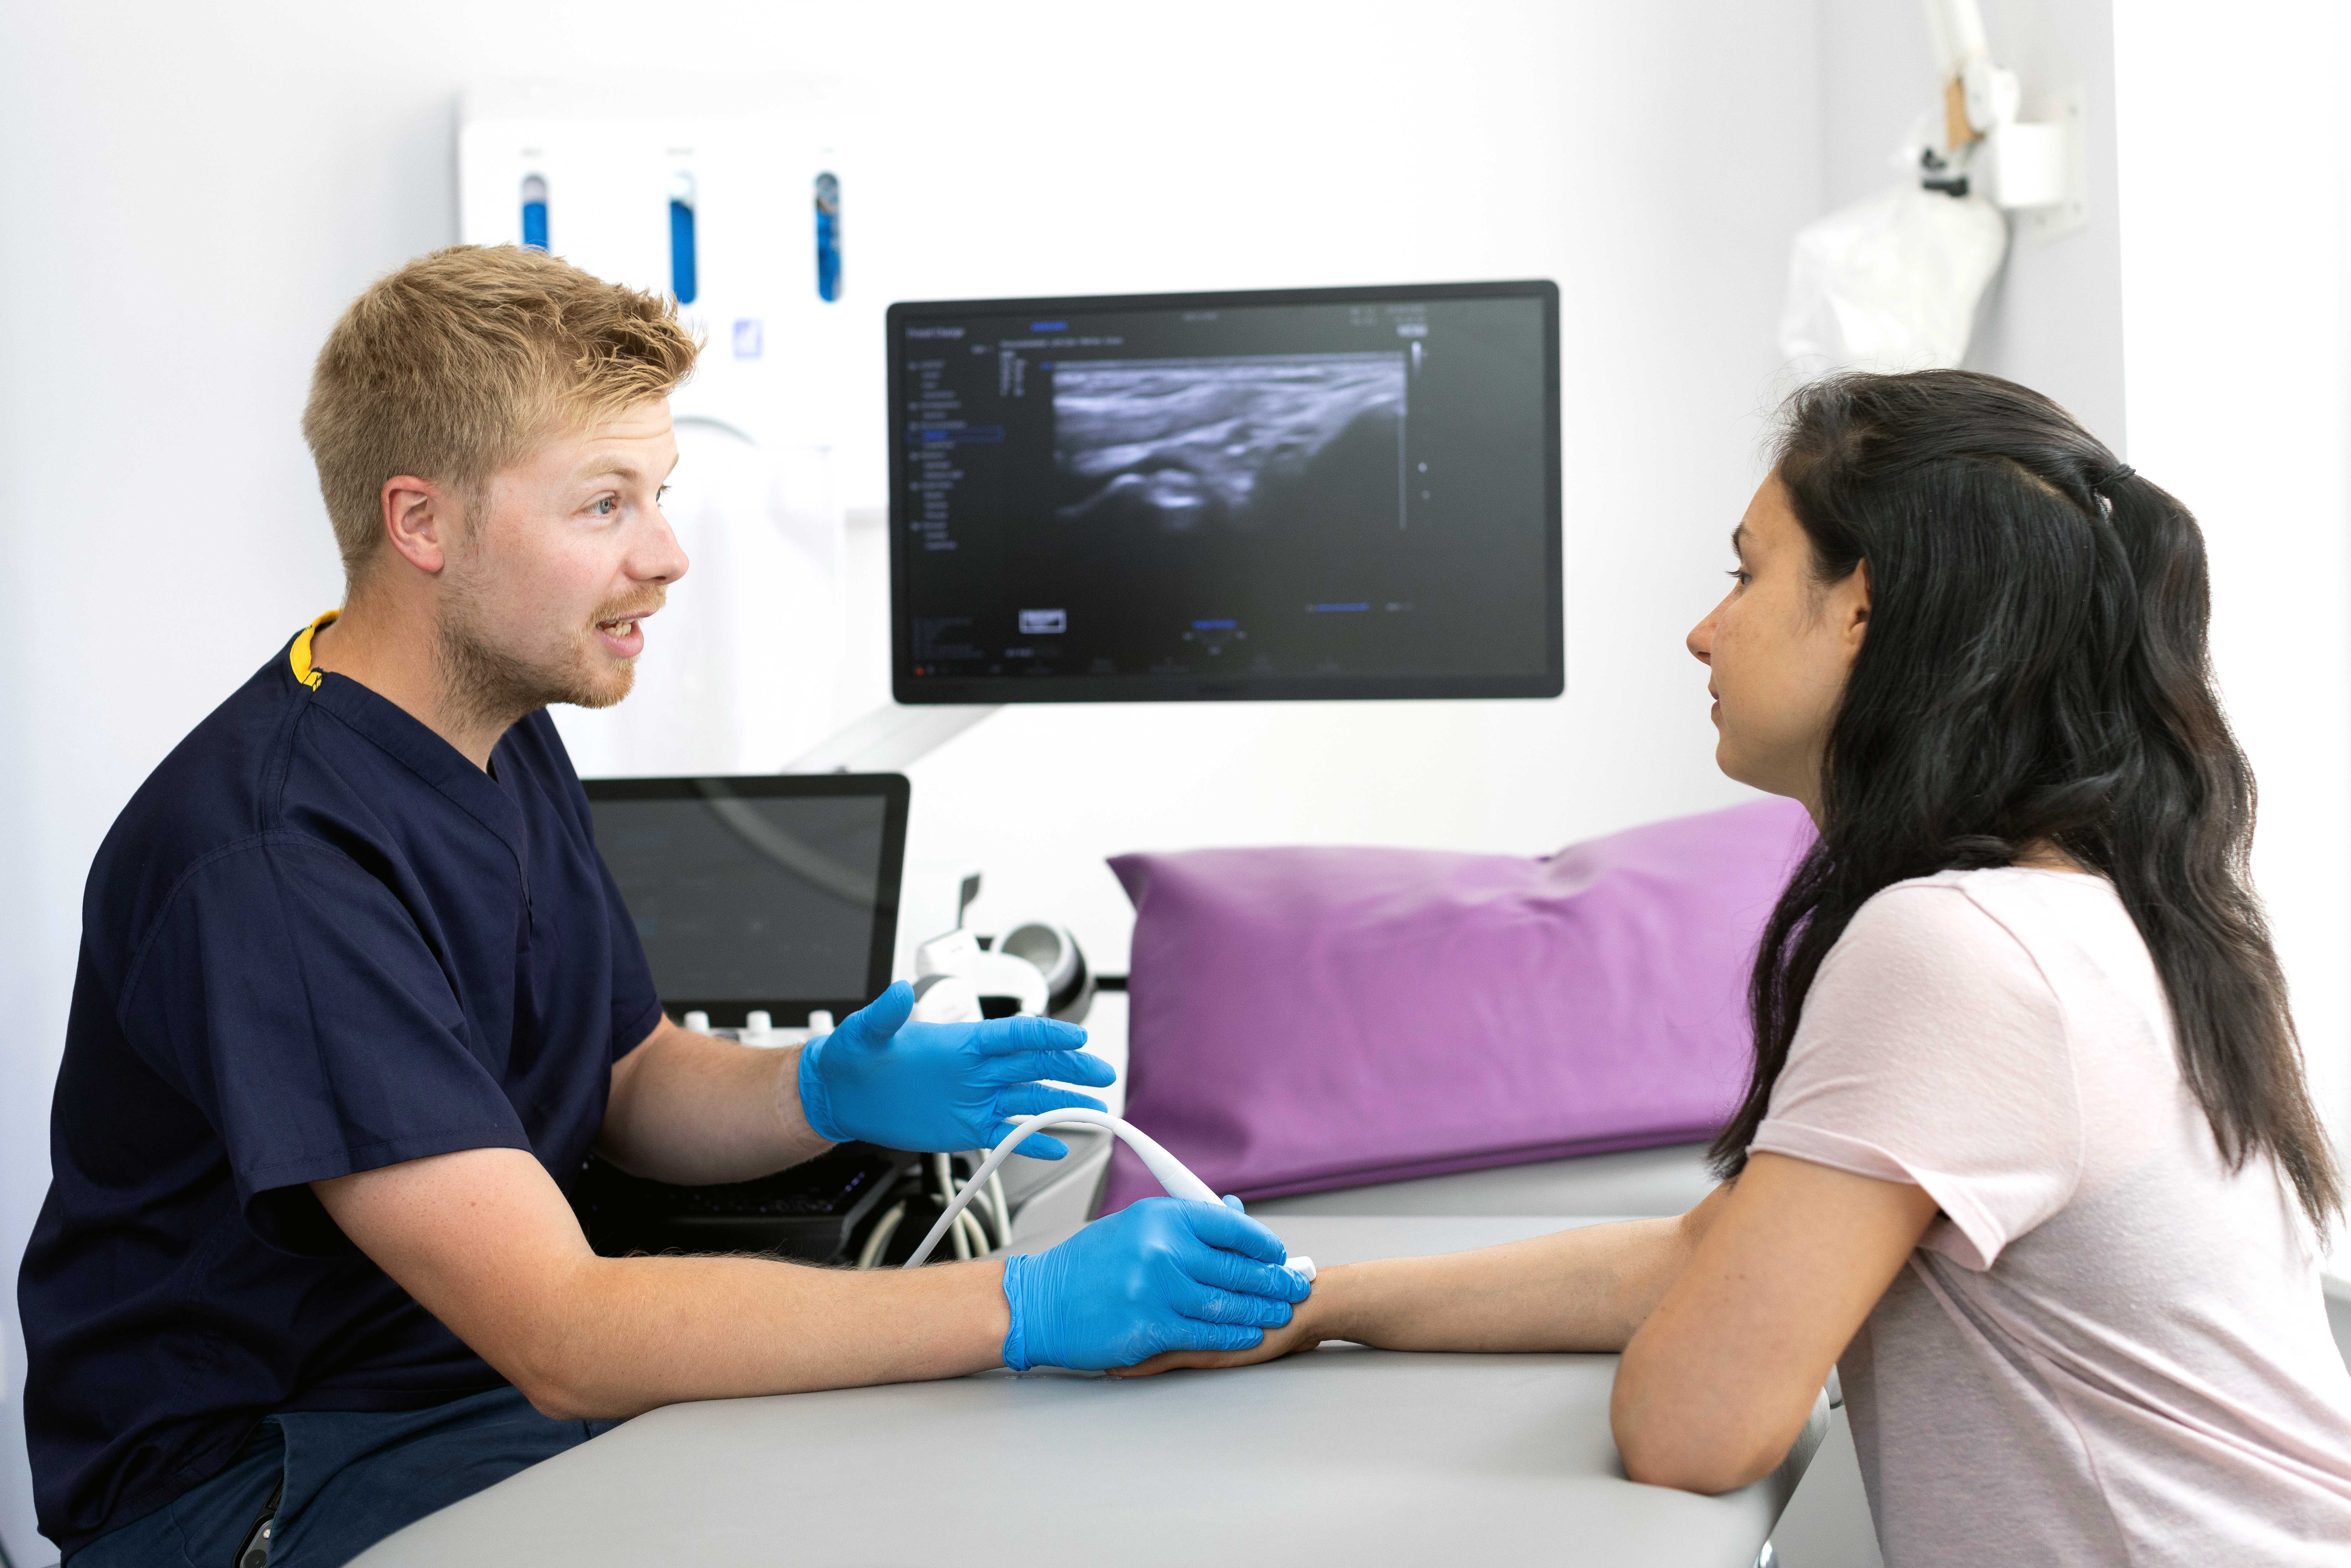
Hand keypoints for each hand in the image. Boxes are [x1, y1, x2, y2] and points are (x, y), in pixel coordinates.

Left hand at [796, 982, 1112, 1157]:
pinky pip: (1006, 1135)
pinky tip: (1056, 1145)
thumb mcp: (863, 1032)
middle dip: (1070, 1068)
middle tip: (1102, 1072)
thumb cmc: (853, 1058)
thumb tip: (894, 993)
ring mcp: (975, 1099)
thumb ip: (883, 1015)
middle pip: (1034, 1066)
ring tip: (1095, 1111)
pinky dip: (1032, 1141)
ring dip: (1062, 1104)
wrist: (840, 1096)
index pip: (1012, 1034)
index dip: (1046, 1034)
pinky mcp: (966, 1128)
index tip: (1077, 1036)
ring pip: (1029, 1101)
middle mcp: (976, 1070)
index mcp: (961, 1042)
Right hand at [1000, 1197, 1312, 1371]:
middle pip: (1235, 1268)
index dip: (1262, 1243)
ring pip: (1227, 1304)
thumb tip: (1237, 1218)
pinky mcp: (1150, 1329)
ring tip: (1282, 1312)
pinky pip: (1206, 1334)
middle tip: (1295, 1286)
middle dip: (1273, 1280)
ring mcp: (1157, 1292)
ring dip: (1262, 1309)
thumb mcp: (1135, 1227)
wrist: (1041, 1302)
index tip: (1278, 1253)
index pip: (1229, 1226)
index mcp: (1160, 1217)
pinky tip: (1251, 1334)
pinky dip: (1235, 1335)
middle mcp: (1162, 1250)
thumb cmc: (1088, 1264)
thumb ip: (1185, 1225)